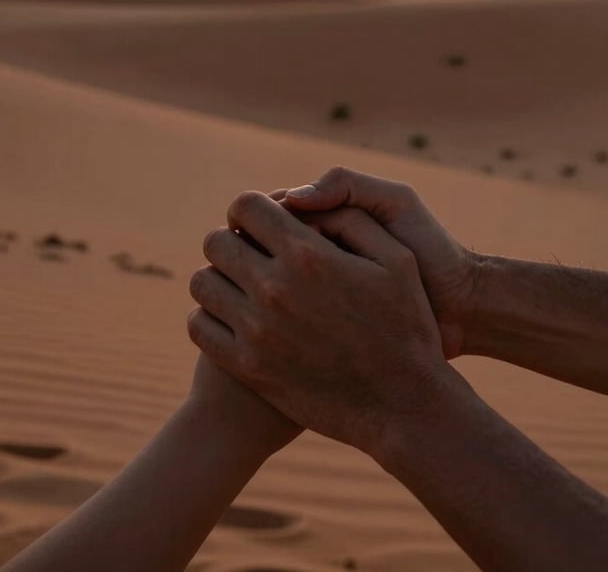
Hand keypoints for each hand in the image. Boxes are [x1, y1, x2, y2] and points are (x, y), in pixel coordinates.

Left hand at [188, 192, 452, 457]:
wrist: (403, 406)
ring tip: (242, 284)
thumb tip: (307, 201)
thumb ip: (352, 219)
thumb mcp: (398, 260)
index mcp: (309, 256)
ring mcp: (256, 331)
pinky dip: (210, 316)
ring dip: (219, 276)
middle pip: (216, 242)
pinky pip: (199, 326)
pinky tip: (235, 317)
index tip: (260, 220)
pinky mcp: (247, 368)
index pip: (246, 206)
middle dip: (232, 239)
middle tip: (251, 252)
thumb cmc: (408, 327)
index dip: (250, 207)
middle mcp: (275, 289)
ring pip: (202, 283)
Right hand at [276, 166, 479, 358]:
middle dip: (257, 254)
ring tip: (269, 299)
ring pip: (267, 284)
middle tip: (266, 270)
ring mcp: (315, 292)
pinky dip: (275, 318)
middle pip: (261, 247)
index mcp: (325, 219)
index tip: (269, 235)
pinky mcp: (320, 324)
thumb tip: (292, 198)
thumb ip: (349, 186)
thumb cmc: (432, 249)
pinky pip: (285, 318)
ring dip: (262, 288)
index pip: (271, 211)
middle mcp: (314, 253)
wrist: (462, 308)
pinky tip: (276, 325)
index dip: (262, 219)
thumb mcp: (396, 204)